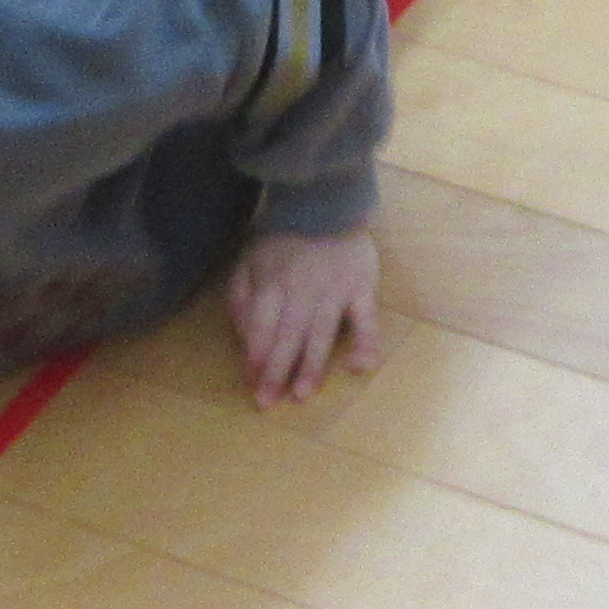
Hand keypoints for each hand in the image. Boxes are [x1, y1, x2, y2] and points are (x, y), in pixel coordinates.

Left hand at [232, 228, 384, 405]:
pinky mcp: (363, 288)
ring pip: (321, 334)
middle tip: (268, 403)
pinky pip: (366, 320)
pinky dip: (365, 343)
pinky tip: (360, 367)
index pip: (261, 328)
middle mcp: (302, 291)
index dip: (256, 358)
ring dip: (311, 366)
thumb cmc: (284, 241)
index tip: (251, 384)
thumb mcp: (250, 262)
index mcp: (273, 285)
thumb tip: (245, 338)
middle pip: (287, 337)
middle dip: (276, 371)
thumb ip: (242, 298)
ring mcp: (335, 291)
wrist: (327, 205)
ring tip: (303, 394)